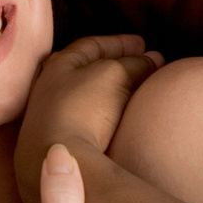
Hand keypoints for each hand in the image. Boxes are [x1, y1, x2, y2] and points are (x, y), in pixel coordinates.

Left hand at [15, 35, 162, 202]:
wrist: (59, 159)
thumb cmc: (82, 109)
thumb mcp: (113, 75)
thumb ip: (134, 63)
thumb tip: (154, 59)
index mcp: (58, 64)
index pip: (91, 45)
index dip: (119, 43)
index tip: (143, 44)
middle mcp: (49, 88)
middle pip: (86, 69)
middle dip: (117, 64)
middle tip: (143, 64)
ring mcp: (50, 117)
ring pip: (87, 96)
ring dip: (113, 89)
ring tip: (138, 90)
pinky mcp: (59, 141)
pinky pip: (87, 119)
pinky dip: (107, 111)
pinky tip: (122, 119)